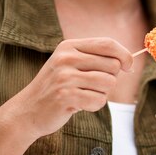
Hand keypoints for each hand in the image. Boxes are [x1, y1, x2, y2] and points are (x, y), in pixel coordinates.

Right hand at [11, 37, 132, 138]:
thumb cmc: (57, 87)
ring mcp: (65, 77)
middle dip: (110, 79)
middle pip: (113, 65)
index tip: (128, 67)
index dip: (124, 55)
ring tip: (84, 95)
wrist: (27, 111)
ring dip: (102, 93)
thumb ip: (96, 58)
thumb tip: (128, 61)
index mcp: (69, 46)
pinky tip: (78, 105)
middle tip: (92, 87)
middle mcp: (66, 58)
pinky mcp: (65, 96)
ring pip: (109, 83)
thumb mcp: (70, 64)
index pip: (108, 43)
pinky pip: (99, 100)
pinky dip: (94, 106)